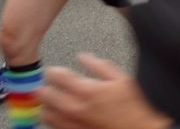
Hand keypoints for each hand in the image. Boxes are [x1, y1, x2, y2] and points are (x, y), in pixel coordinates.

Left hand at [41, 53, 169, 128]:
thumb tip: (85, 57)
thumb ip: (100, 66)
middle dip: (44, 87)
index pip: (57, 77)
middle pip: (45, 96)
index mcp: (88, 91)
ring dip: (46, 105)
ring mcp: (72, 124)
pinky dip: (52, 120)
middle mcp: (76, 109)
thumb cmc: (135, 106)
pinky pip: (53, 127)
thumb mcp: (122, 79)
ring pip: (45, 114)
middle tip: (48, 84)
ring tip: (51, 100)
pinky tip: (59, 116)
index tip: (53, 71)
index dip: (52, 71)